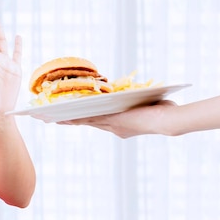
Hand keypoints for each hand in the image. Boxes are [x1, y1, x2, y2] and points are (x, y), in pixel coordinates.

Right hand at [59, 100, 176, 137]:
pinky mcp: (111, 120)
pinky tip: (63, 116)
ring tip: (53, 118)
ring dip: (67, 119)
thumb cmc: (164, 112)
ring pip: (84, 121)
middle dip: (70, 121)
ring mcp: (111, 124)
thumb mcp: (146, 104)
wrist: (167, 121)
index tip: (71, 118)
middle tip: (54, 120)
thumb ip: (138, 100)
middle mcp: (114, 128)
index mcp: (121, 126)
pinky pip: (89, 118)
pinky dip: (75, 117)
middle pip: (87, 122)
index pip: (98, 121)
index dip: (83, 119)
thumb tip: (138, 92)